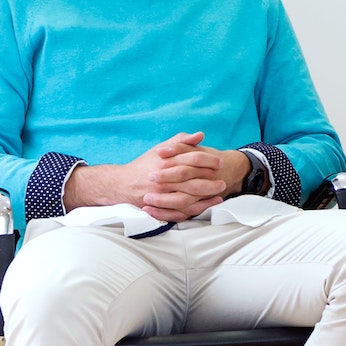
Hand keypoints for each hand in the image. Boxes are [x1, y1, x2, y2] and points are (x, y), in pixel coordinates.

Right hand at [66, 132, 250, 221]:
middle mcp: (163, 178)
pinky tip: (208, 205)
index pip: (192, 159)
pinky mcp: (160, 207)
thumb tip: (200, 135)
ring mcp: (161, 194)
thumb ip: (181, 141)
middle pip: (192, 179)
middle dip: (210, 180)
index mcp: (165, 161)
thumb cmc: (145, 165)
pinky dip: (197, 209)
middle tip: (223, 180)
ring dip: (206, 196)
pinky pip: (182, 211)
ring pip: (189, 197)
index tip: (219, 162)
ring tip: (220, 193)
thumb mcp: (161, 148)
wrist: (122, 184)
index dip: (208, 160)